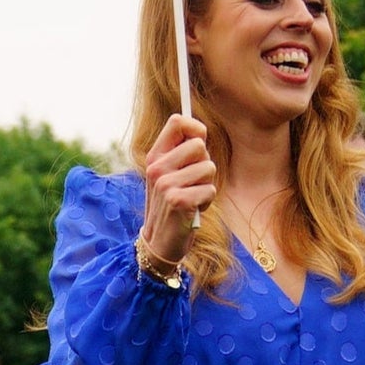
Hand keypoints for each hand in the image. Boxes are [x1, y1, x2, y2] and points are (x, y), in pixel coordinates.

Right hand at [141, 114, 216, 264]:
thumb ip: (181, 153)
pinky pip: (210, 189)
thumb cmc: (171, 205)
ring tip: (193, 197)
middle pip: (199, 145)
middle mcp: (158, 168)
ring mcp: (166, 185)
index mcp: (155, 157)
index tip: (200, 139)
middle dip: (204, 164)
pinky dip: (207, 201)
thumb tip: (200, 131)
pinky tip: (194, 210)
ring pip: (208, 168)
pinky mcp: (179, 201)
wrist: (160, 242)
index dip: (195, 127)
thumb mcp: (169, 175)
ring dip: (207, 185)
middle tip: (193, 182)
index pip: (177, 122)